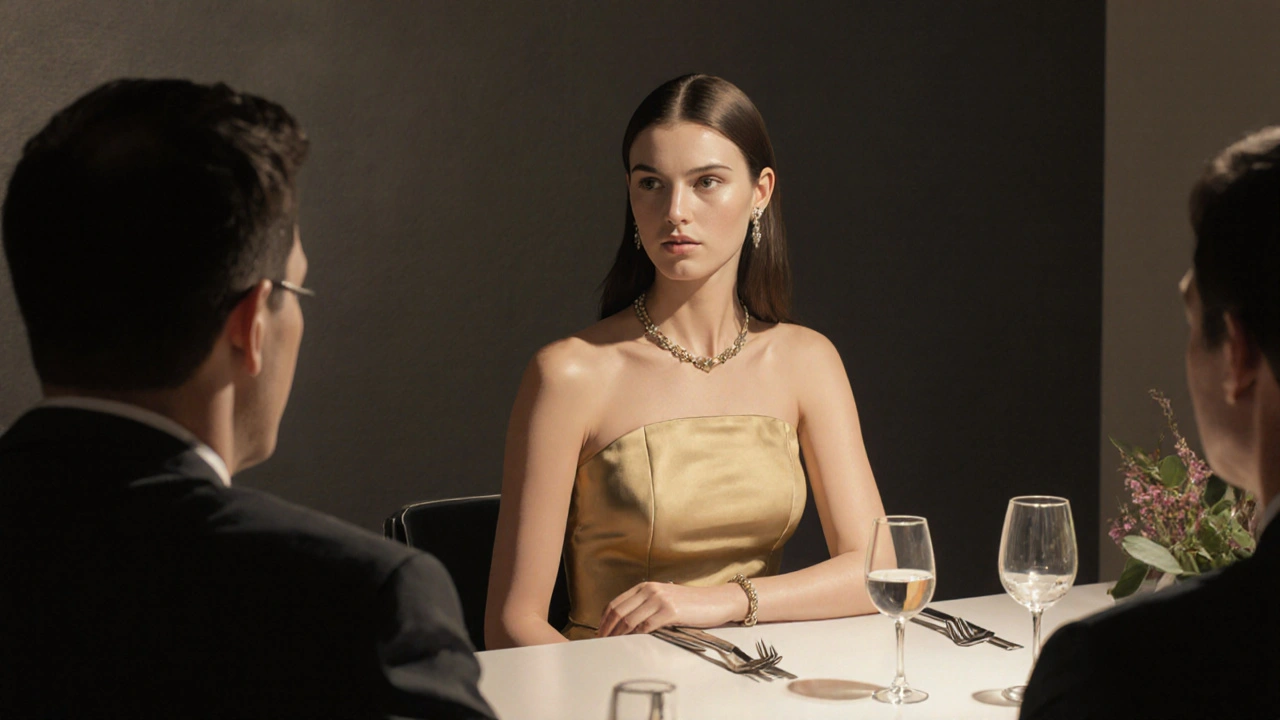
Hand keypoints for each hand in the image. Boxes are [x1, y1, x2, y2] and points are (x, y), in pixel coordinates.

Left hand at [596, 581, 744, 636]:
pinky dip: (635, 637)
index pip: (616, 603)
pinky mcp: (669, 611)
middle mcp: (650, 590)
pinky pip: (645, 626)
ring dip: (618, 635)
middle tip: (601, 643)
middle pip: (619, 611)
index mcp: (646, 586)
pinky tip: (631, 644)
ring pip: (629, 620)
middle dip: (607, 629)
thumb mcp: (664, 600)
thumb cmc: (692, 605)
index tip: (599, 633)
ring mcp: (659, 599)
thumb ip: (646, 607)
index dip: (604, 620)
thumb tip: (626, 626)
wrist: (716, 601)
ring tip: (612, 646)